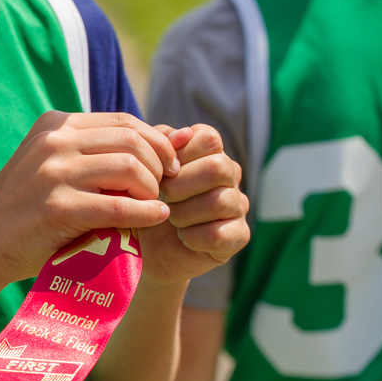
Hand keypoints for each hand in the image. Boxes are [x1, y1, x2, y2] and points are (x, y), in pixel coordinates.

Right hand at [0, 111, 179, 285]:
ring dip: (152, 189)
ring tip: (153, 204)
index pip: (123, 121)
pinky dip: (145, 213)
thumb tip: (178, 136)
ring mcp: (52, 173)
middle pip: (131, 141)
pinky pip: (117, 207)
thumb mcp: (58, 166)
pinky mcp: (55, 208)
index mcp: (55, 125)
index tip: (169, 167)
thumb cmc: (29, 209)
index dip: (157, 142)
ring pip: (129, 168)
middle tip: (165, 188)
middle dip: (159, 165)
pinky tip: (154, 218)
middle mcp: (53, 141)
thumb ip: (104, 151)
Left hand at [137, 124, 249, 284]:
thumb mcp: (143, 170)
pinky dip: (192, 237)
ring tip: (168, 219)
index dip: (179, 156)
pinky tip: (181, 237)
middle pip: (217, 168)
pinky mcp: (238, 236)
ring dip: (182, 214)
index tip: (159, 173)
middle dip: (178, 186)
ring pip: (218, 202)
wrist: (142, 247)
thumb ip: (158, 144)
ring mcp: (238, 205)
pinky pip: (218, 234)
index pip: (208, 139)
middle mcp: (230, 175)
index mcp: (210, 153)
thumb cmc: (144, 202)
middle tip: (160, 198)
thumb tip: (182, 134)